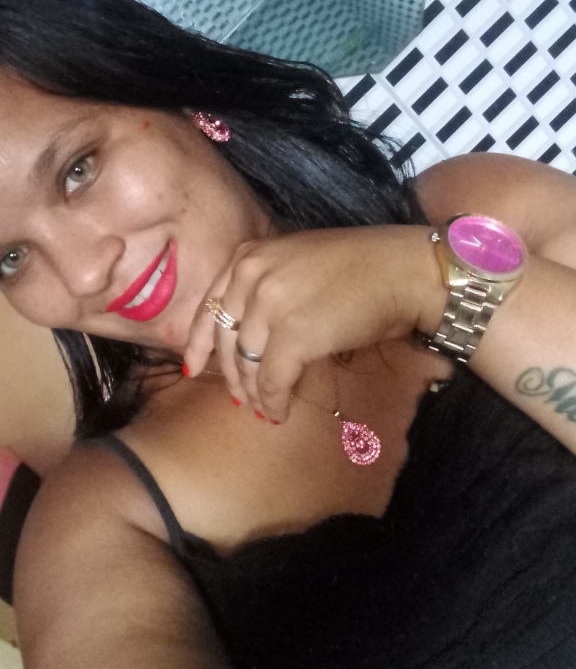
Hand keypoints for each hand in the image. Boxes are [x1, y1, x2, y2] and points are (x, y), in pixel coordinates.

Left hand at [183, 225, 436, 421]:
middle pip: (226, 339)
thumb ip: (267, 286)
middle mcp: (252, 276)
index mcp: (250, 256)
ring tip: (264, 409)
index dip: (199, 343)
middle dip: (232, 375)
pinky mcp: (294, 335)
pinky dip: (274, 401)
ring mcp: (271, 305)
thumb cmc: (361, 267)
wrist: (402, 271)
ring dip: (254, 393)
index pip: (210, 307)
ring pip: (247, 363)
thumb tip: (250, 334)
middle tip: (240, 399)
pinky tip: (281, 412)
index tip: (194, 368)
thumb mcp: (298, 261)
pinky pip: (272, 380)